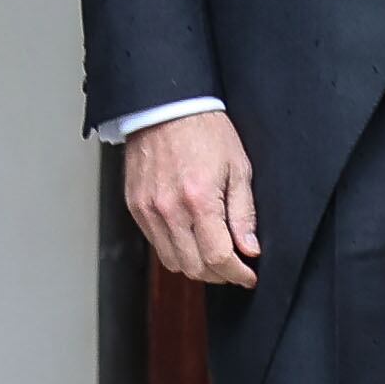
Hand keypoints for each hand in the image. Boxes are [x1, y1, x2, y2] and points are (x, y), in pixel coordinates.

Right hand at [122, 108, 260, 289]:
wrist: (166, 107)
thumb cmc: (205, 131)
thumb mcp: (238, 168)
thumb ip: (243, 213)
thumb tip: (249, 248)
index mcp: (199, 200)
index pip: (219, 257)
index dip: (237, 274)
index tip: (248, 276)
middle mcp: (169, 210)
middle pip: (194, 267)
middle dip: (220, 275)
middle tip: (235, 268)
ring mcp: (147, 210)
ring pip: (172, 262)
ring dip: (196, 267)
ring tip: (214, 257)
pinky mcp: (135, 207)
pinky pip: (155, 245)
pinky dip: (176, 251)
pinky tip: (191, 240)